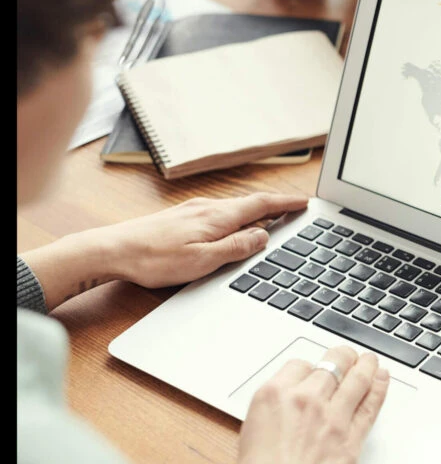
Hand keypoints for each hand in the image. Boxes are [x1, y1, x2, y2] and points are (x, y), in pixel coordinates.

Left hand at [19, 192, 307, 310]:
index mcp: (217, 217)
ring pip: (235, 209)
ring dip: (257, 213)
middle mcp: (207, 208)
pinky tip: (235, 227)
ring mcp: (193, 211)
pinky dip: (238, 217)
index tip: (305, 202)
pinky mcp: (182, 218)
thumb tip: (264, 235)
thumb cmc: (153, 260)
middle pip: (250, 204)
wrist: (111, 251)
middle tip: (297, 211)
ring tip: (273, 221)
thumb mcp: (203, 261)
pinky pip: (220, 214)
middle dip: (276, 207)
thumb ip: (237, 247)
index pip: (261, 205)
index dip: (286, 204)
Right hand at [228, 347, 388, 463]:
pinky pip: (371, 404)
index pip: (299, 364)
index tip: (313, 372)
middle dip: (341, 357)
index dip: (309, 368)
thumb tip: (287, 412)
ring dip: (365, 365)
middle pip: (332, 364)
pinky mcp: (353, 437)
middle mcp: (305, 398)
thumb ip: (274, 415)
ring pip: (356, 378)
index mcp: (274, 394)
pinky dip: (380, 388)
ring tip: (369, 360)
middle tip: (347, 356)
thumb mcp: (251, 434)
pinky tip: (383, 379)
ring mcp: (333, 416)